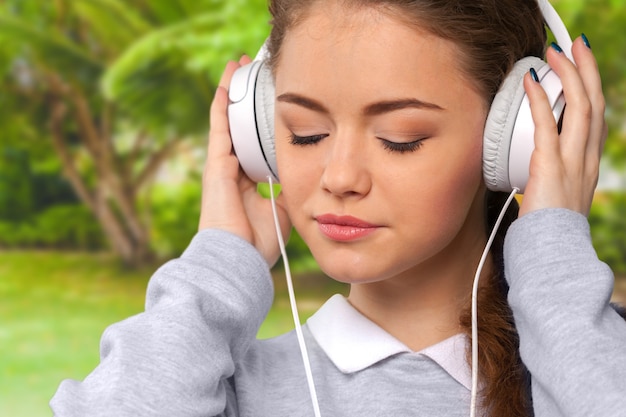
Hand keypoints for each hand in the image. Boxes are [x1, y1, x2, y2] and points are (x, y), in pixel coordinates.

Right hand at [199, 56, 290, 265]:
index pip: (254, 144)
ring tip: (239, 66)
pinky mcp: (216, 162)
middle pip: (240, 126)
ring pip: (228, 119)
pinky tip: (227, 79)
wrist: (238, 257)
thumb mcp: (284, 210)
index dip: (262, 124)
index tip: (273, 105)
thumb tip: (304, 176)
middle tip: (256, 75)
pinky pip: (219, 124)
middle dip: (247, 101)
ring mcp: (222, 164)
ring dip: (233, 92)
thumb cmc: (259, 242)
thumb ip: (289, 191)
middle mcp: (233, 169)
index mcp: (248, 181)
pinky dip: (222, 101)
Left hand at [520, 35, 607, 216]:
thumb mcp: (554, 197)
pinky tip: (530, 81)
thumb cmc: (548, 230)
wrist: (552, 254)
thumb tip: (529, 171)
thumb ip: (547, 178)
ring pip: (580, 107)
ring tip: (557, 51)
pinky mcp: (551, 168)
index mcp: (587, 165)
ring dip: (568, 75)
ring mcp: (572, 163)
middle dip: (586, 70)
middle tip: (576, 45)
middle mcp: (586, 160)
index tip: (580, 68)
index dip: (589, 89)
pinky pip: (546, 126)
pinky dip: (538, 100)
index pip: (595, 118)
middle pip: (594, 104)